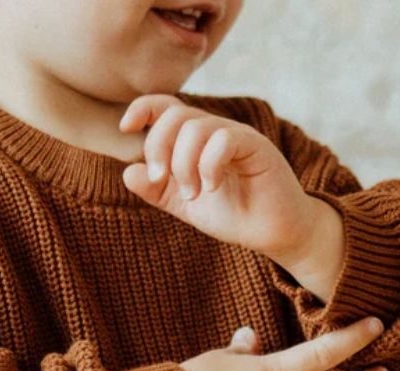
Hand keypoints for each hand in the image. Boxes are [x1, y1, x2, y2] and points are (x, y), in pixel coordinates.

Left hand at [119, 94, 319, 262]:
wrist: (273, 233)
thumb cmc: (235, 215)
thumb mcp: (185, 205)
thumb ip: (157, 191)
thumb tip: (128, 171)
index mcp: (196, 141)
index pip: (166, 107)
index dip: (142, 108)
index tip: (126, 128)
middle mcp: (215, 132)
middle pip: (175, 115)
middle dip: (158, 147)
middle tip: (160, 179)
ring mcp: (237, 136)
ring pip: (196, 127)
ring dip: (183, 164)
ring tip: (192, 194)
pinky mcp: (256, 147)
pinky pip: (223, 140)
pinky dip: (209, 166)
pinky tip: (213, 188)